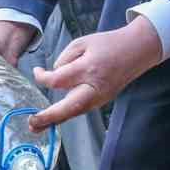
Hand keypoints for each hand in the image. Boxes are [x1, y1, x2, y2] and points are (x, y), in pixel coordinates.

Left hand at [31, 15, 162, 129]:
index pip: (58, 80)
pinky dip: (66, 114)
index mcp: (88, 69)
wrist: (137, 51)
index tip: (37, 71)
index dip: (43, 78)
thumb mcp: (82, 42)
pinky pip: (80, 109)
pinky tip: (53, 118)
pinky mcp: (102, 101)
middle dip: (49, 117)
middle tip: (32, 123)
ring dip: (55, 120)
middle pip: (68, 107)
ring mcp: (100, 98)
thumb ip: (65, 59)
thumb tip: (55, 75)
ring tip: (36, 127)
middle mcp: (94, 88)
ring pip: (74, 112)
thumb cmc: (108, 44)